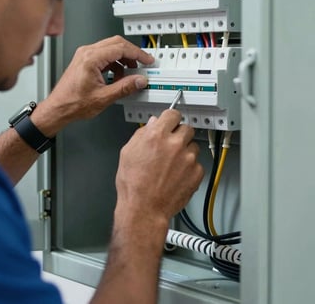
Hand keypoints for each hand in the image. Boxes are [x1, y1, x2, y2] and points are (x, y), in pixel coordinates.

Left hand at [38, 36, 153, 129]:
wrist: (58, 108)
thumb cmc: (72, 103)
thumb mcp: (104, 97)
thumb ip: (125, 87)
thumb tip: (139, 81)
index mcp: (91, 58)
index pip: (121, 48)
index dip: (138, 54)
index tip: (147, 60)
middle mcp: (86, 53)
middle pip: (116, 43)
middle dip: (132, 54)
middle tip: (142, 64)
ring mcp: (84, 55)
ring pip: (110, 48)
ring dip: (123, 59)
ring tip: (130, 74)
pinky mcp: (84, 61)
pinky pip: (104, 55)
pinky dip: (114, 63)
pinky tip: (118, 76)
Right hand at [115, 110, 203, 224]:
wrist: (144, 209)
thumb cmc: (133, 185)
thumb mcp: (128, 153)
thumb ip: (141, 134)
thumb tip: (151, 125)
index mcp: (157, 135)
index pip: (172, 114)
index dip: (170, 118)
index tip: (171, 121)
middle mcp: (175, 144)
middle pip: (186, 128)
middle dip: (179, 134)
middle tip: (171, 144)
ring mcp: (188, 158)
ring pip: (193, 146)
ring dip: (186, 151)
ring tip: (173, 164)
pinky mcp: (196, 172)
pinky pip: (197, 163)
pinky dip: (190, 167)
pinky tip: (177, 175)